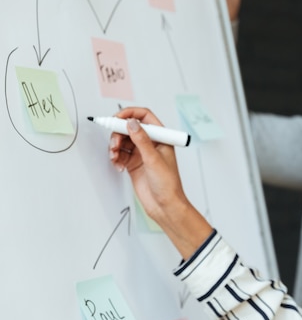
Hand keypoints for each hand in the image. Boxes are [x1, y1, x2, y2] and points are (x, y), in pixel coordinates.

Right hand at [109, 107, 213, 257]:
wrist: (165, 205)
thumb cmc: (168, 184)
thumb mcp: (154, 159)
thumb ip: (142, 140)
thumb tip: (132, 123)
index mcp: (161, 138)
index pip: (144, 117)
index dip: (130, 114)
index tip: (117, 118)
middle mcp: (151, 143)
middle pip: (129, 127)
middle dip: (118, 133)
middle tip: (114, 143)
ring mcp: (141, 153)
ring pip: (122, 140)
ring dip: (115, 146)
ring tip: (115, 156)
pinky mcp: (133, 163)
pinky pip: (119, 154)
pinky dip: (115, 157)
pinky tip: (118, 165)